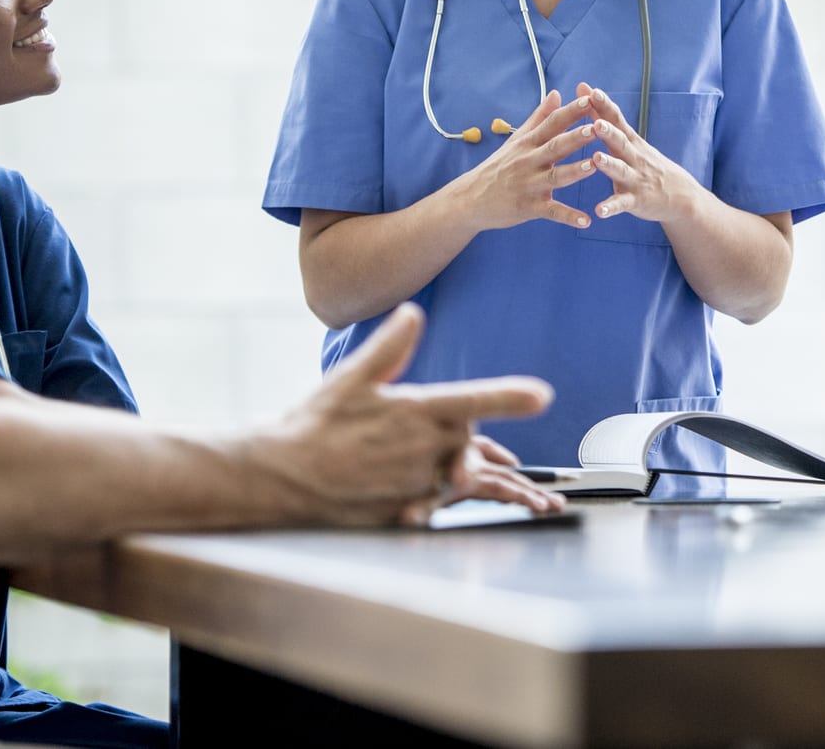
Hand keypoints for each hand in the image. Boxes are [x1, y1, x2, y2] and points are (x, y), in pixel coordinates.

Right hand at [271, 304, 553, 523]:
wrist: (280, 477)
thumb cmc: (314, 424)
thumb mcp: (350, 378)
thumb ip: (389, 348)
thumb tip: (413, 312)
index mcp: (413, 412)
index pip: (472, 400)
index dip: (510, 397)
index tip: (543, 396)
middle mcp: (421, 450)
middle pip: (467, 436)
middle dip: (459, 429)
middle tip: (422, 425)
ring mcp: (416, 484)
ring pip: (456, 471)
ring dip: (451, 464)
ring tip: (417, 459)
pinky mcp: (407, 511)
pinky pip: (438, 501)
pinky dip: (433, 493)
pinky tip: (407, 485)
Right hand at [455, 90, 604, 232]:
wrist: (470, 199)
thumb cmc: (498, 167)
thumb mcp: (517, 139)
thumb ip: (539, 117)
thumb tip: (556, 93)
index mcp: (528, 143)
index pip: (552, 123)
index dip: (570, 111)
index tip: (589, 99)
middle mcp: (529, 161)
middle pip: (555, 146)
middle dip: (576, 137)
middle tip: (596, 128)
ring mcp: (529, 185)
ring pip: (555, 177)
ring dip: (575, 171)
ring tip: (594, 165)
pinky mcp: (528, 207)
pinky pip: (551, 212)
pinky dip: (568, 217)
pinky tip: (586, 220)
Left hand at [579, 83, 699, 226]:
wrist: (680, 195)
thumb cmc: (646, 163)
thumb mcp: (629, 139)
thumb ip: (604, 116)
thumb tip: (586, 89)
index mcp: (630, 141)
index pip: (616, 119)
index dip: (604, 105)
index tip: (591, 91)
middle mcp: (634, 157)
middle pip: (620, 142)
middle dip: (608, 132)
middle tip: (596, 123)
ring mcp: (636, 179)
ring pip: (621, 171)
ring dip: (610, 165)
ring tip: (597, 159)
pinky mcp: (636, 201)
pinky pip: (622, 204)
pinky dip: (611, 207)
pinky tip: (599, 211)